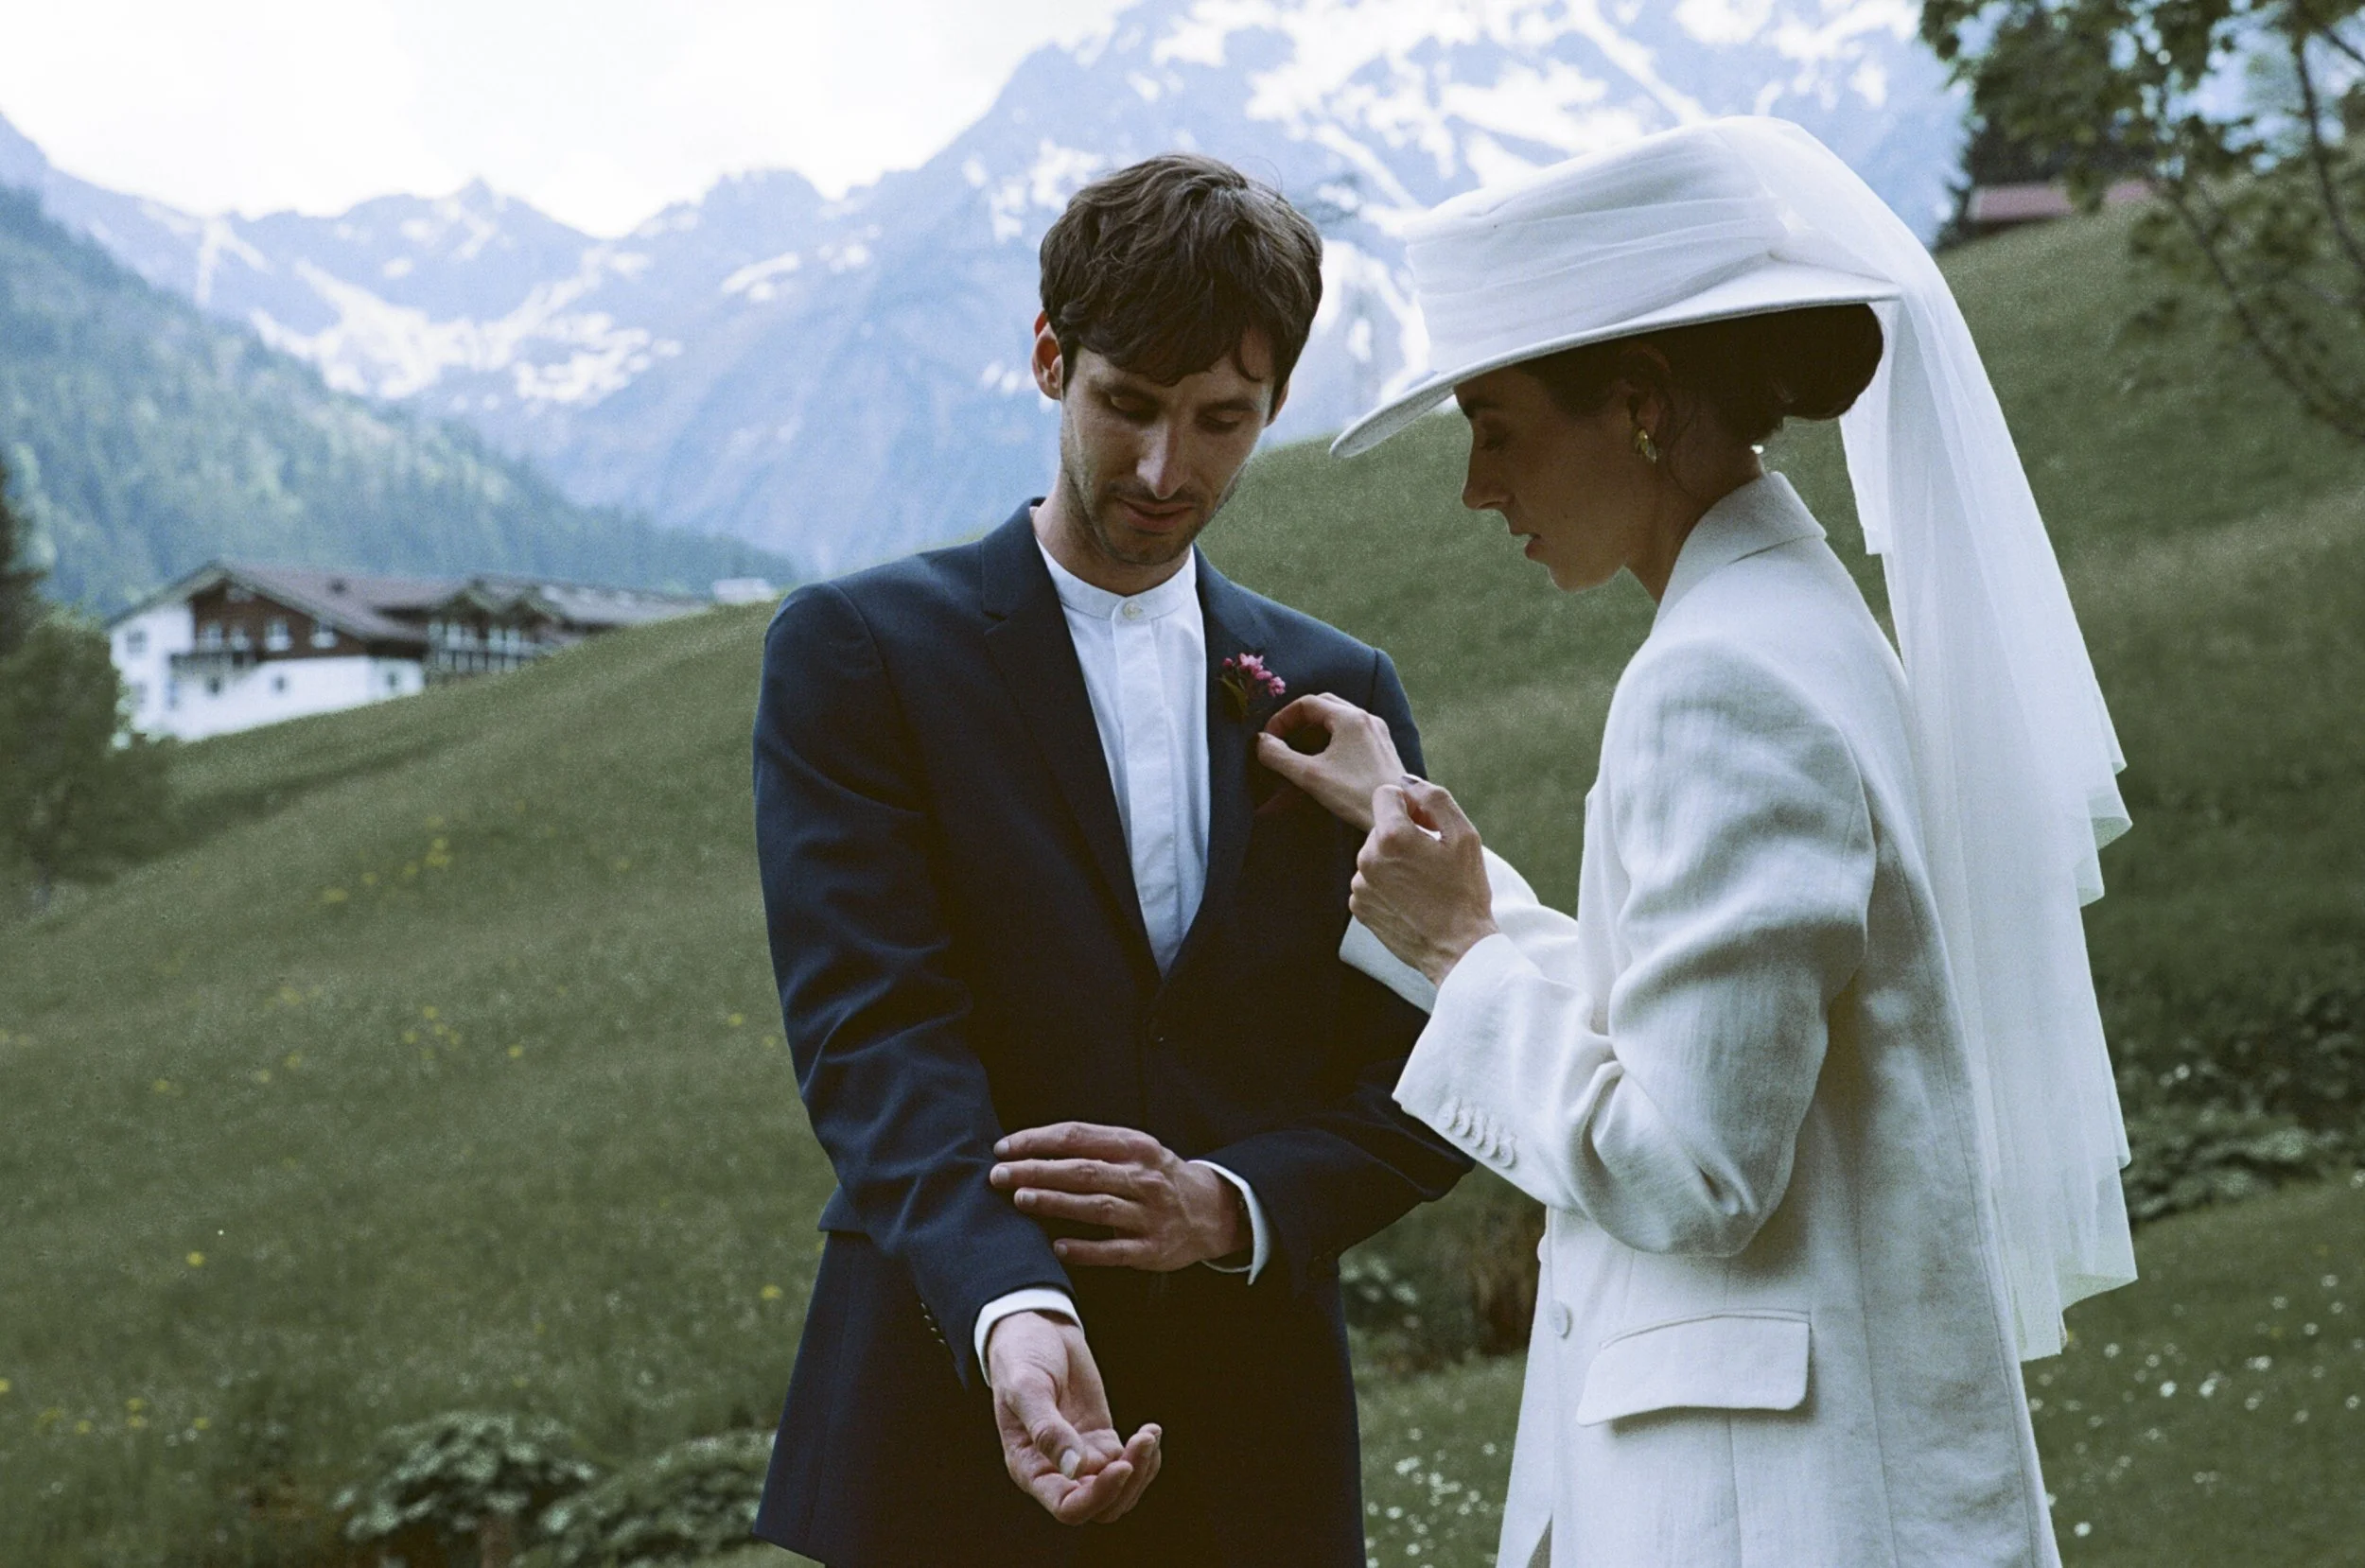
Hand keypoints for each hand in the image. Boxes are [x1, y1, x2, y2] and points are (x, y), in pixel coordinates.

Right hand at [987, 1310, 1162, 1523]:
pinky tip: (1151, 1431)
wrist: (1035, 1330)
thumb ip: (1048, 1430)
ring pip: (1120, 1491)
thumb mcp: (1027, 1388)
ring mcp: (1082, 1457)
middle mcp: (1056, 1471)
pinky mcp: (1101, 1439)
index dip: (1098, 1496)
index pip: (1068, 1507)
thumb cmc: (1020, 1358)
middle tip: (1142, 1442)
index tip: (1121, 1464)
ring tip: (1149, 1434)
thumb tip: (1075, 1469)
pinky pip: (1129, 1466)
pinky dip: (1146, 1455)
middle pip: (1101, 1507)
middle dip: (1127, 1483)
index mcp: (1030, 1468)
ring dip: (1141, 1470)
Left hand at [990, 1123, 1245, 1269]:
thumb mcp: (1135, 1149)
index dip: (1037, 1140)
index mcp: (1135, 1146)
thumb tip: (1032, 1148)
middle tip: (999, 1175)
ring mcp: (1150, 1215)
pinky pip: (1114, 1250)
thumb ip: (1093, 1147)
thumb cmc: (1157, 1176)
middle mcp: (1143, 1177)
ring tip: (1020, 1200)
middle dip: (1036, 1171)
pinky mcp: (1152, 1249)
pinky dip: (1085, 1249)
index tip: (1004, 1148)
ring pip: (1096, 1207)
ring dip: (1055, 1203)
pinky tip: (1057, 1247)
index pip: (1078, 1137)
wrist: (1212, 1210)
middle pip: (1082, 1171)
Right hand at [1253, 693, 1406, 831]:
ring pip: (1339, 719)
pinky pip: (1353, 733)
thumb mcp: (1310, 775)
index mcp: (1349, 718)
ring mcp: (1378, 732)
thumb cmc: (1355, 794)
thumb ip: (1279, 756)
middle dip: (1298, 720)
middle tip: (1282, 740)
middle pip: (1324, 706)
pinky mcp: (1383, 748)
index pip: (1307, 703)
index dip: (1282, 718)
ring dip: (1315, 730)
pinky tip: (1326, 761)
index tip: (1270, 739)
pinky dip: (1333, 739)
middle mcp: (1366, 718)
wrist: (1400, 814)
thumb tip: (1261, 742)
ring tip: (1300, 751)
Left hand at [1353, 779, 1499, 985]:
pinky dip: (1387, 884)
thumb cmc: (1465, 892)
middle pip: (1381, 825)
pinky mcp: (1358, 906)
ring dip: (1395, 860)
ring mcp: (1360, 884)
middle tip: (1432, 859)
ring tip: (1423, 882)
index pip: (1386, 794)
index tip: (1428, 826)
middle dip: (1404, 833)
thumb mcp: (1465, 837)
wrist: (1457, 949)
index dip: (1411, 805)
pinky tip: (1410, 898)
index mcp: (1392, 836)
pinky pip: (1369, 880)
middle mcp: (1367, 858)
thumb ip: (1435, 799)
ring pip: (1375, 853)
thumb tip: (1408, 783)